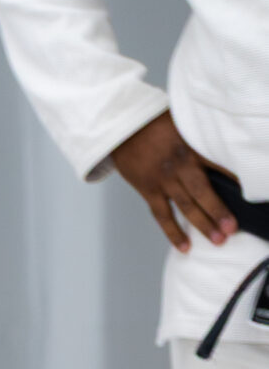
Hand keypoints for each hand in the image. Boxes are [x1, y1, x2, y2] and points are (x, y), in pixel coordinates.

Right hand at [111, 111, 238, 252]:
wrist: (122, 128)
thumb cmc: (153, 123)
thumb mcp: (182, 122)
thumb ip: (198, 139)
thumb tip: (217, 156)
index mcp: (191, 145)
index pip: (217, 164)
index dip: (233, 179)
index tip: (246, 193)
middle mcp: (179, 165)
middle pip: (203, 191)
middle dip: (219, 211)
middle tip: (232, 228)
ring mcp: (163, 180)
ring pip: (186, 206)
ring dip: (203, 224)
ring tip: (218, 239)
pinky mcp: (149, 190)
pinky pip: (162, 215)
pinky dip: (173, 232)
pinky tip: (185, 246)